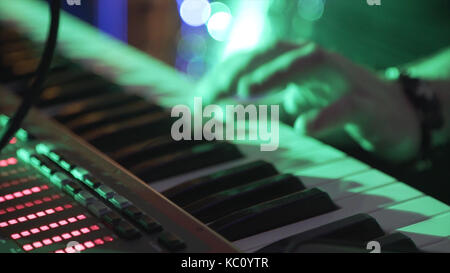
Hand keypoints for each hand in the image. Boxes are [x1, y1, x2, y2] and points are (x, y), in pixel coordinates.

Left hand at [196, 41, 421, 162]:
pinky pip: (347, 105)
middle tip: (213, 91)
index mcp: (297, 63)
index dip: (226, 73)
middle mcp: (317, 63)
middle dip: (242, 67)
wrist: (396, 114)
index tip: (200, 96)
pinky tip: (304, 127)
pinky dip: (325, 114)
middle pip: (276, 52)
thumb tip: (224, 114)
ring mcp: (343, 78)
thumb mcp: (297, 104)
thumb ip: (266, 107)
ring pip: (311, 63)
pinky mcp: (367, 104)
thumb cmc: (340, 105)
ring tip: (246, 91)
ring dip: (276, 73)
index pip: (256, 59)